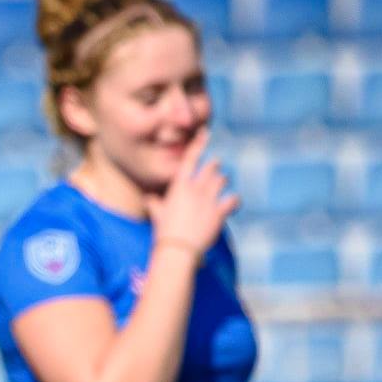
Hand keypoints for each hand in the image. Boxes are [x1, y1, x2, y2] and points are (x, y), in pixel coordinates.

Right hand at [145, 127, 238, 262]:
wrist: (177, 249)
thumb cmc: (163, 232)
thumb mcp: (157, 215)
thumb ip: (154, 203)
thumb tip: (148, 199)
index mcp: (179, 187)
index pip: (190, 159)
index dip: (198, 144)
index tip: (205, 132)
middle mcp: (195, 189)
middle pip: (211, 167)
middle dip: (214, 166)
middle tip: (215, 166)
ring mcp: (209, 200)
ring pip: (222, 180)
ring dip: (222, 182)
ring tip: (220, 185)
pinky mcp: (220, 212)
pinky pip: (233, 199)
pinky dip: (234, 200)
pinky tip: (232, 203)